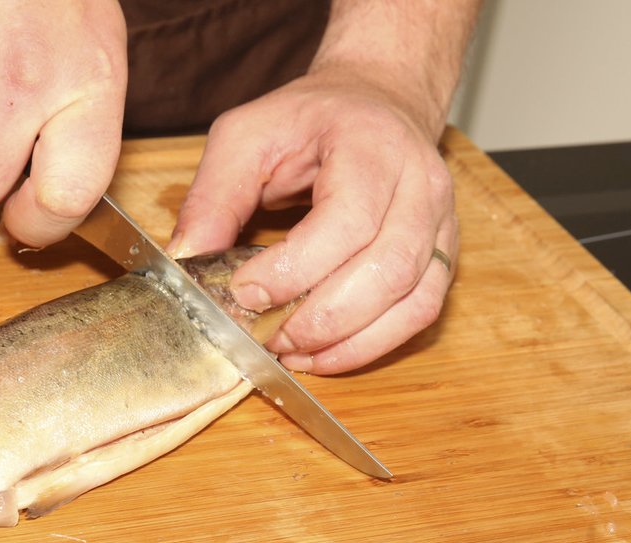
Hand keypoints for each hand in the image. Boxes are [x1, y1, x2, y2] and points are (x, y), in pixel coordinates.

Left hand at [170, 67, 457, 374]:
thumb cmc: (309, 119)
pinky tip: (323, 353)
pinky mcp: (442, 254)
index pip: (348, 220)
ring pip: (412, 301)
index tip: (245, 292)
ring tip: (290, 352)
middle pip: (387, 270)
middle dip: (320, 318)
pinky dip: (371, 345)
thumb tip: (188, 260)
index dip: (296, 269)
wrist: (374, 101)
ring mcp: (441, 222)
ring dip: (348, 341)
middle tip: (266, 335)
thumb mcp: (244, 136)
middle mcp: (420, 185)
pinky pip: (420, 313)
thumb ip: (213, 196)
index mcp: (372, 146)